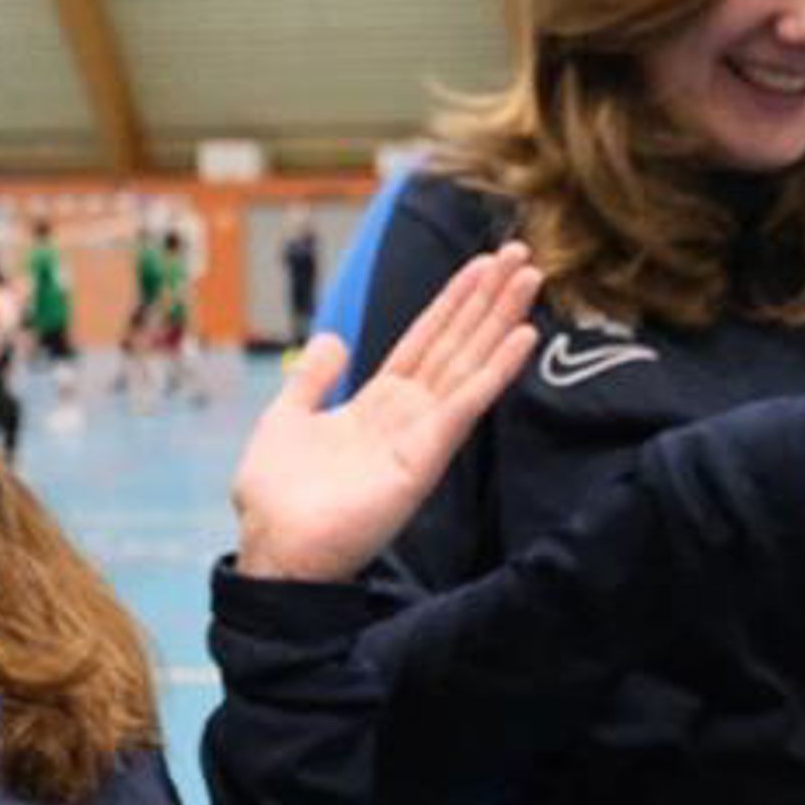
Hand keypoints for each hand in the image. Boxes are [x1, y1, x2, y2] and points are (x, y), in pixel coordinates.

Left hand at [231, 244, 540, 581]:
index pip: (425, 342)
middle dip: (488, 300)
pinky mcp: (425, 458)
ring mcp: (421, 436)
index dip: (454, 302)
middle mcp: (408, 416)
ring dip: (502, 322)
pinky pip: (466, 405)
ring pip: (469, 365)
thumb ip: (313, 379)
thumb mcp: (286, 418)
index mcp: (377, 405)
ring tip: (531, 279)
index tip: (482, 265)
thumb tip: (334, 338)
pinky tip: (523, 337)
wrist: (273, 549)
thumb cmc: (276, 498)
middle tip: (522, 255)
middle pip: (456, 345)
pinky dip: (496, 370)